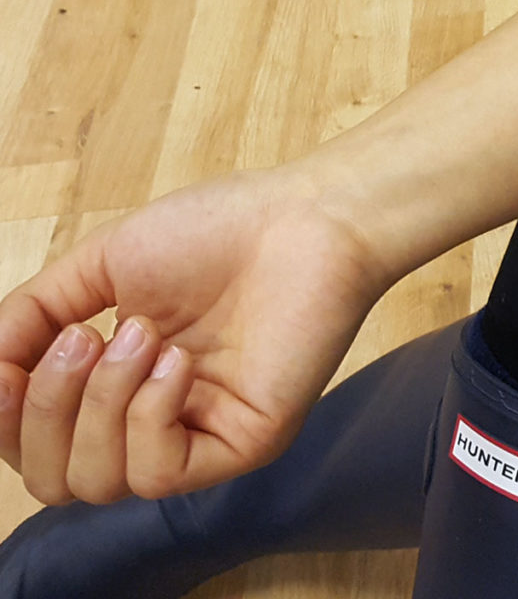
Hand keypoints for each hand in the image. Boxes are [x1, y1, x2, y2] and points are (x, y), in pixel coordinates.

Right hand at [0, 166, 386, 504]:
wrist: (304, 218)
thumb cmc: (217, 229)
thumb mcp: (101, 264)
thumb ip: (32, 315)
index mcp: (121, 381)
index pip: (37, 443)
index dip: (7, 416)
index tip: (5, 367)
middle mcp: (156, 417)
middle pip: (56, 479)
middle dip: (47, 409)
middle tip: (87, 337)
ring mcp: (199, 433)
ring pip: (99, 483)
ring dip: (100, 403)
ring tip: (142, 334)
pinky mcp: (241, 443)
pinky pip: (159, 474)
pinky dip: (148, 415)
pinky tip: (177, 361)